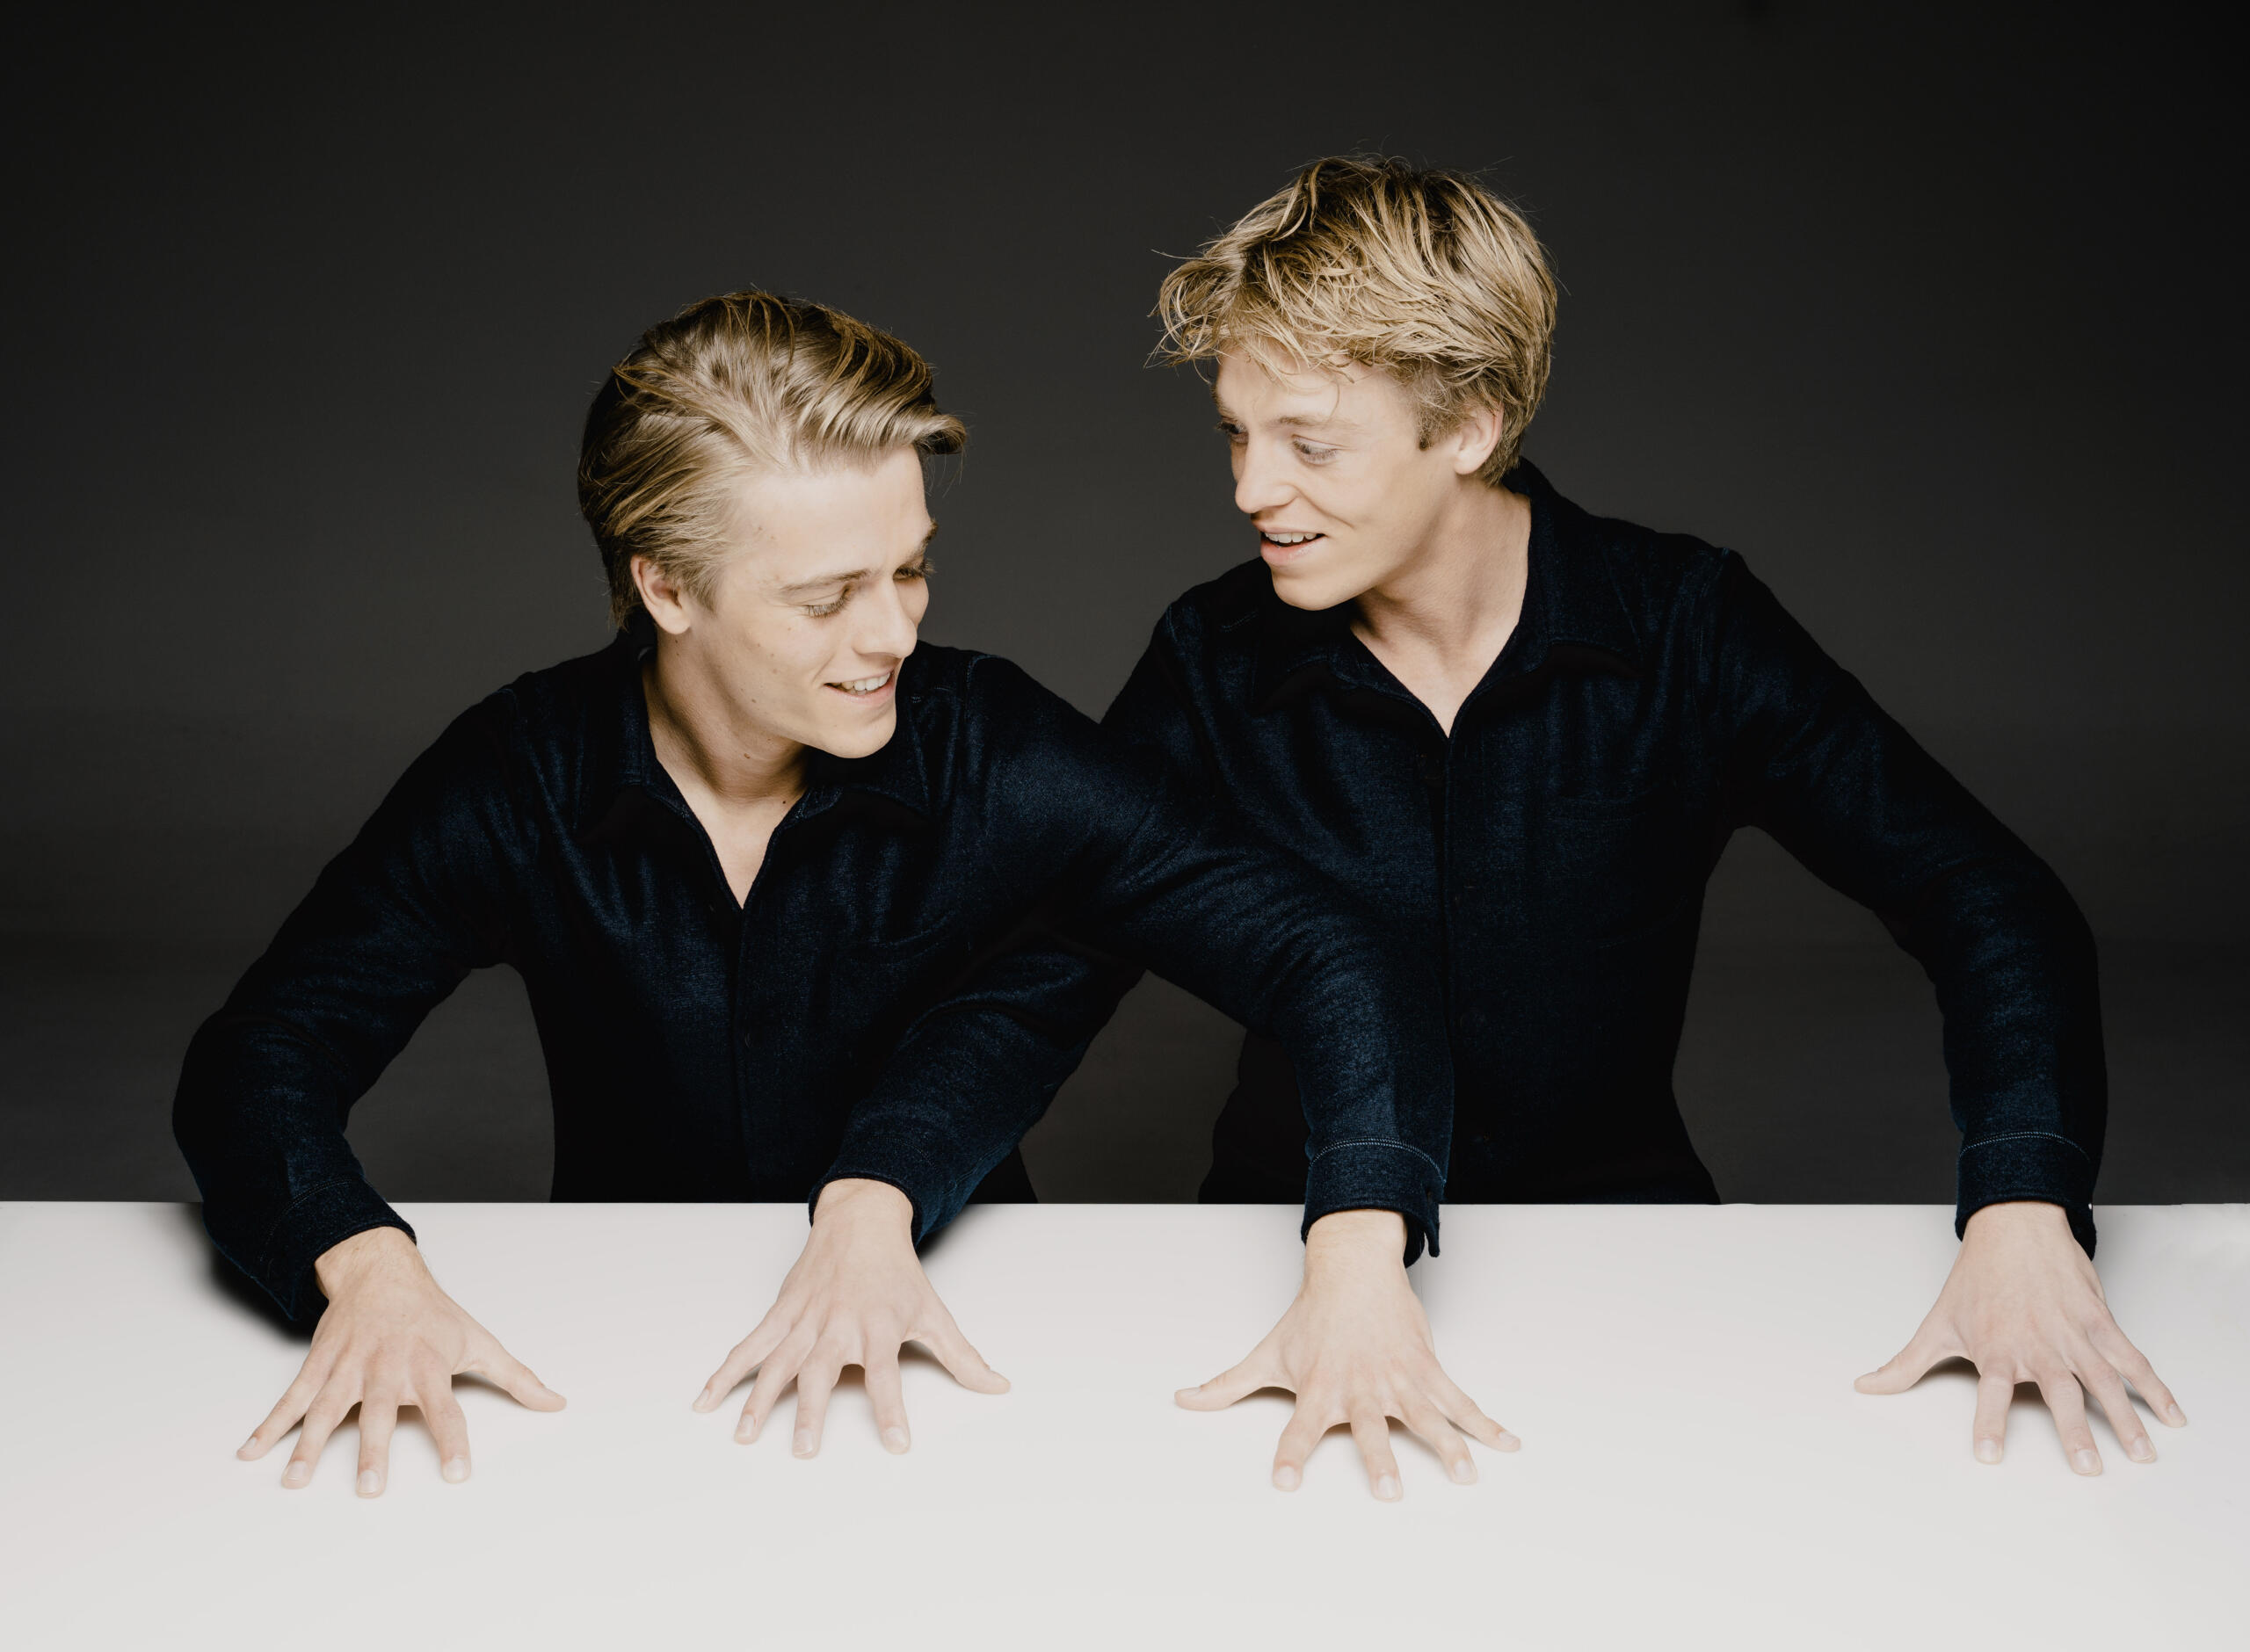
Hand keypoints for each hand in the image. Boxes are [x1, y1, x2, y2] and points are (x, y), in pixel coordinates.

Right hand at [237, 1226, 565, 1493]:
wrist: (383, 1272)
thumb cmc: (434, 1315)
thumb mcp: (479, 1341)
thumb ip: (517, 1378)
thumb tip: (556, 1403)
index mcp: (429, 1367)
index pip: (448, 1411)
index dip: (453, 1442)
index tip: (457, 1475)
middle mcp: (388, 1368)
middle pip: (381, 1414)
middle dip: (374, 1450)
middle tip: (369, 1488)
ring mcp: (349, 1367)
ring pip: (327, 1409)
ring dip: (308, 1445)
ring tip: (295, 1481)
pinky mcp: (320, 1364)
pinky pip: (292, 1398)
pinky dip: (269, 1425)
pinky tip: (251, 1453)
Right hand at [693, 1178, 1007, 1454]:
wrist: (861, 1220)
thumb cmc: (897, 1272)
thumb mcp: (934, 1312)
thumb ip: (962, 1357)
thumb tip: (998, 1387)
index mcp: (879, 1327)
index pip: (887, 1376)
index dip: (892, 1411)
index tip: (897, 1445)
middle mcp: (838, 1324)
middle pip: (821, 1371)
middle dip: (811, 1411)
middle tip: (804, 1450)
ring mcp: (804, 1318)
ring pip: (778, 1361)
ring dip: (759, 1399)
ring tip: (745, 1436)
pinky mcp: (781, 1312)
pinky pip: (750, 1344)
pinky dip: (726, 1372)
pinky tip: (707, 1399)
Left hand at [1176, 1209, 1516, 1497]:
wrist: (1351, 1270)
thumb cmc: (1309, 1319)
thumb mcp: (1267, 1353)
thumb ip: (1226, 1386)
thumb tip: (1182, 1400)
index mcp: (1318, 1389)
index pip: (1297, 1430)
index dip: (1291, 1455)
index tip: (1285, 1482)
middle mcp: (1358, 1388)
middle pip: (1369, 1431)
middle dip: (1381, 1461)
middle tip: (1390, 1493)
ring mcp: (1396, 1379)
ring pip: (1425, 1418)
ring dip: (1448, 1447)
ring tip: (1466, 1475)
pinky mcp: (1426, 1369)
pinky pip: (1459, 1400)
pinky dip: (1486, 1423)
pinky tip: (1508, 1443)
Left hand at [1855, 1199, 2185, 1471]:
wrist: (2013, 1228)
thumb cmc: (1974, 1280)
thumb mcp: (1936, 1323)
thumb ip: (1904, 1364)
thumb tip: (1863, 1387)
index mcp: (1995, 1349)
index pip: (1990, 1393)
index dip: (1988, 1423)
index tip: (1989, 1455)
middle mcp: (2037, 1344)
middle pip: (2058, 1392)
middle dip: (2074, 1432)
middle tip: (2088, 1468)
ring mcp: (2073, 1334)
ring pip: (2104, 1381)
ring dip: (2125, 1418)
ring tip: (2141, 1455)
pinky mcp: (2100, 1322)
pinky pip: (2132, 1359)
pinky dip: (2155, 1388)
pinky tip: (2171, 1416)